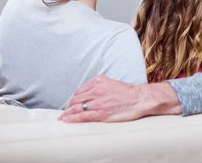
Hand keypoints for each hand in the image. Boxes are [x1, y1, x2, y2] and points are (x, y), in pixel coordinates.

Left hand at [59, 76, 181, 122]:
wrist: (139, 98)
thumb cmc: (128, 92)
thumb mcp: (111, 83)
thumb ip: (100, 86)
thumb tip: (90, 93)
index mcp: (98, 81)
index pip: (79, 90)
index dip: (73, 98)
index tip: (71, 103)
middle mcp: (96, 90)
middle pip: (76, 99)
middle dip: (69, 106)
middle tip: (66, 112)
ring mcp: (98, 102)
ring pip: (77, 107)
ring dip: (67, 113)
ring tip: (63, 118)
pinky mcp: (101, 112)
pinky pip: (82, 115)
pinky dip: (72, 118)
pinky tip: (67, 120)